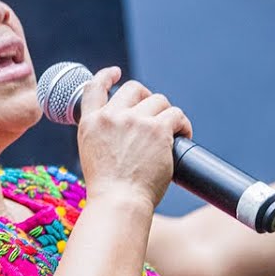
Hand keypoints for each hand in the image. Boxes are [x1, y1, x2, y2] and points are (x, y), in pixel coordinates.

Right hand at [76, 66, 192, 209]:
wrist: (119, 202)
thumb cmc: (110, 190)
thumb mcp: (93, 156)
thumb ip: (105, 137)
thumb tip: (126, 133)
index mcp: (91, 123)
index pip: (94, 88)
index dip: (106, 76)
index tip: (115, 73)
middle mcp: (111, 117)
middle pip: (134, 89)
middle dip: (148, 99)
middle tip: (156, 117)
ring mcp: (135, 121)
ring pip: (159, 100)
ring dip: (168, 114)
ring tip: (173, 132)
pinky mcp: (158, 130)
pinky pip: (176, 114)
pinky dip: (183, 125)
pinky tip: (183, 136)